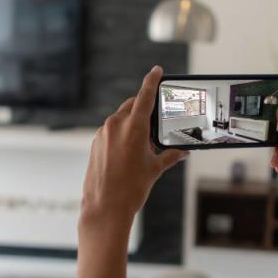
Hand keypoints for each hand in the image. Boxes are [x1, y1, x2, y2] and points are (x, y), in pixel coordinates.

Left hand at [81, 66, 187, 225]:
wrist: (105, 208)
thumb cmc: (131, 189)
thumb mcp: (155, 169)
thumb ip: (170, 156)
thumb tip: (182, 152)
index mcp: (133, 128)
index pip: (144, 96)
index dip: (152, 81)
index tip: (156, 70)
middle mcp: (115, 126)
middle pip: (132, 105)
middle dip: (144, 106)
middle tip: (156, 116)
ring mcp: (103, 134)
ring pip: (120, 118)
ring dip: (132, 121)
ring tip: (144, 141)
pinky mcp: (95, 143)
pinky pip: (111, 131)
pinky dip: (122, 133)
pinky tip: (129, 150)